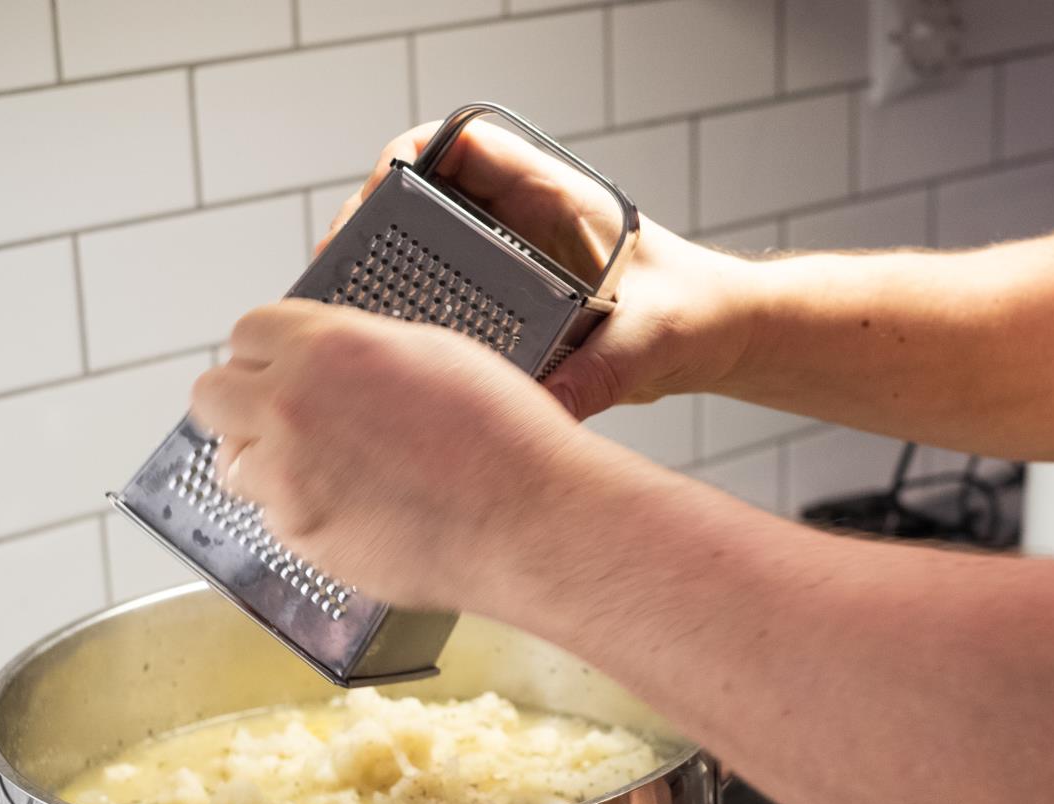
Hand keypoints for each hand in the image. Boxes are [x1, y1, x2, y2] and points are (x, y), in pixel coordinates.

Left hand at [190, 299, 620, 610]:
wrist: (531, 521)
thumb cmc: (506, 438)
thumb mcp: (435, 352)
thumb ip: (360, 348)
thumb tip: (327, 359)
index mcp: (327, 347)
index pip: (247, 331)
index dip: (269, 351)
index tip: (282, 366)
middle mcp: (292, 407)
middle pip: (212, 395)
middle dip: (242, 403)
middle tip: (283, 417)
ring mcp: (289, 478)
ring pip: (233, 463)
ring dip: (266, 464)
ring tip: (326, 472)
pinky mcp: (302, 537)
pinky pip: (273, 518)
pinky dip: (302, 514)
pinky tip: (357, 509)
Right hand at [318, 118, 759, 418]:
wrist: (717, 336)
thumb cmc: (695, 313)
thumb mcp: (651, 341)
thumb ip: (603, 372)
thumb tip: (550, 406)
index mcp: (554, 197)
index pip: (459, 146)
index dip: (403, 164)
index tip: (373, 203)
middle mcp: (521, 221)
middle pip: (419, 197)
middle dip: (370, 226)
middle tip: (336, 275)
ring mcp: (508, 260)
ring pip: (420, 247)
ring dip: (380, 273)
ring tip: (344, 318)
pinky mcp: (506, 303)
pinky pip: (440, 294)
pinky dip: (408, 315)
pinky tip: (385, 353)